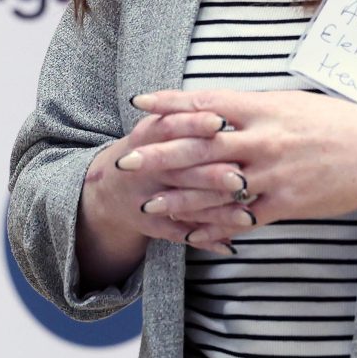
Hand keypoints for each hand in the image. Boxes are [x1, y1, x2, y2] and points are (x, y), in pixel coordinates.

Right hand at [81, 105, 258, 261]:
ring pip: (182, 206)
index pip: (169, 126)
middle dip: (210, 174)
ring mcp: (144, 199)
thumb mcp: (156, 127)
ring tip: (247, 216)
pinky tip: (230, 244)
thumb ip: (185, 117)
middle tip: (241, 177)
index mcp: (144, 137)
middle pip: (178, 170)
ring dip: (215, 212)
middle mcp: (141, 169)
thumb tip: (228, 113)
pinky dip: (205, 240)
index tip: (221, 123)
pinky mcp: (150, 226)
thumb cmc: (149, 148)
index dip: (194, 124)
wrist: (109, 187)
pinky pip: (179, 234)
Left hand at [131, 89, 356, 226]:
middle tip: (126, 161)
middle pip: (198, 149)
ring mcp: (272, 176)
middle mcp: (263, 140)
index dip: (168, 104)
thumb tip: (216, 108)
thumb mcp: (293, 103)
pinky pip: (240, 220)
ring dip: (176, 198)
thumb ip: (253, 108)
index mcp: (263, 108)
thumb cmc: (339, 123)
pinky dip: (212, 227)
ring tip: (147, 204)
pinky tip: (189, 233)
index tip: (140, 104)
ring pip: (213, 189)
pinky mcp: (284, 206)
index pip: (205, 104)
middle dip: (158, 155)